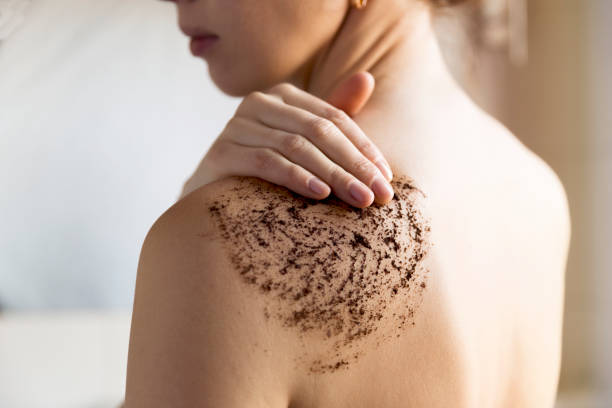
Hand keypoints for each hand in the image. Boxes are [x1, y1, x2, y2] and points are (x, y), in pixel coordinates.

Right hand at [179, 72, 393, 207]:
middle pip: (318, 131)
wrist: (215, 197)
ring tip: (358, 198)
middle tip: (379, 195)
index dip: (363, 147)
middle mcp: (258, 103)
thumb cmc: (266, 169)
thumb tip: (367, 77)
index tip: (386, 178)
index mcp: (282, 96)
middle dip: (353, 164)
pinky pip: (266, 162)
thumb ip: (334, 114)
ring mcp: (236, 126)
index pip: (334, 117)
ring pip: (296, 146)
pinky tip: (319, 193)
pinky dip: (296, 177)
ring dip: (333, 174)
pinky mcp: (221, 152)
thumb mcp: (304, 141)